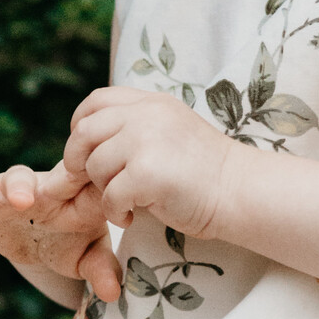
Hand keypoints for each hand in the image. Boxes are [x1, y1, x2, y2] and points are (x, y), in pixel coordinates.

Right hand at [0, 158, 122, 301]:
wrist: (33, 243)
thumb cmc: (68, 243)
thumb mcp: (85, 258)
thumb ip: (101, 270)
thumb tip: (112, 292)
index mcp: (83, 200)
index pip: (98, 186)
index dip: (107, 182)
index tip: (117, 187)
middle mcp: (52, 189)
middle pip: (62, 172)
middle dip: (68, 172)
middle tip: (74, 177)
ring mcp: (20, 190)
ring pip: (21, 177)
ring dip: (21, 187)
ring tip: (22, 202)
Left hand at [64, 87, 236, 238]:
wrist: (240, 190)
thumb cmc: (205, 170)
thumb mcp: (171, 131)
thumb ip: (138, 126)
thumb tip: (87, 141)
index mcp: (151, 103)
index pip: (97, 101)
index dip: (80, 124)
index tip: (85, 150)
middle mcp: (146, 115)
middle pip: (85, 132)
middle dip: (78, 160)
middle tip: (91, 182)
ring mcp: (145, 142)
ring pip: (94, 167)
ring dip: (102, 190)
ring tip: (126, 202)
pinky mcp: (146, 173)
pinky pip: (108, 196)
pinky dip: (114, 213)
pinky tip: (131, 217)